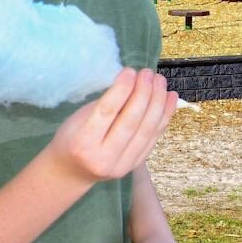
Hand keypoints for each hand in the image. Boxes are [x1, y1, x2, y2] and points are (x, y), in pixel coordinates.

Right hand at [47, 68, 177, 184]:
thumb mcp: (78, 119)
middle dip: (143, 93)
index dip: (121, 89)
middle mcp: (104, 158)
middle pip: (131, 121)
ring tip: (160, 81)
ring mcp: (122, 165)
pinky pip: (153, 138)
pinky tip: (170, 98)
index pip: (107, 112)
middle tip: (148, 73)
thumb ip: (103, 105)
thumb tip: (131, 82)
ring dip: (158, 102)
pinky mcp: (135, 166)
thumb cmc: (71, 138)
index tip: (130, 71)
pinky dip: (164, 117)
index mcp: (83, 142)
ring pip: (146, 130)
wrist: (73, 172)